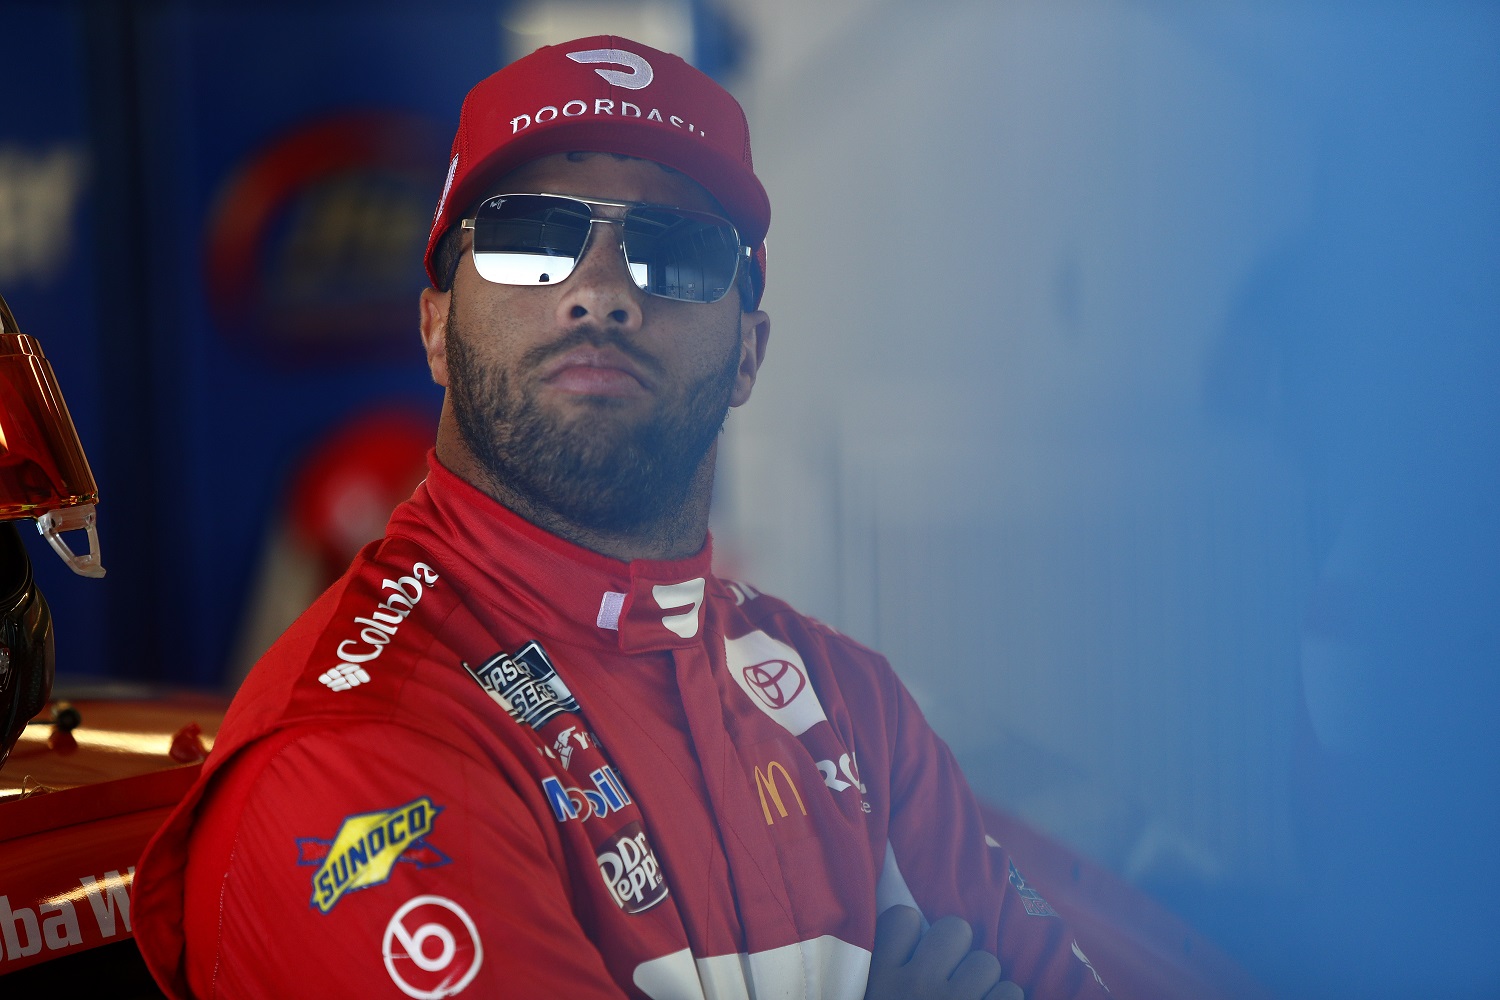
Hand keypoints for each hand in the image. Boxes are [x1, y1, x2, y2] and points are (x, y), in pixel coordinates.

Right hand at [864, 905, 1024, 999]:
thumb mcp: (871, 994)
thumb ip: (882, 967)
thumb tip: (905, 928)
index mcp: (882, 980)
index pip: (902, 917)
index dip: (912, 932)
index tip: (913, 951)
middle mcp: (917, 986)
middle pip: (955, 929)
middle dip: (958, 949)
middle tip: (951, 973)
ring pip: (987, 961)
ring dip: (983, 982)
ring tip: (971, 997)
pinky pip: (1011, 991)